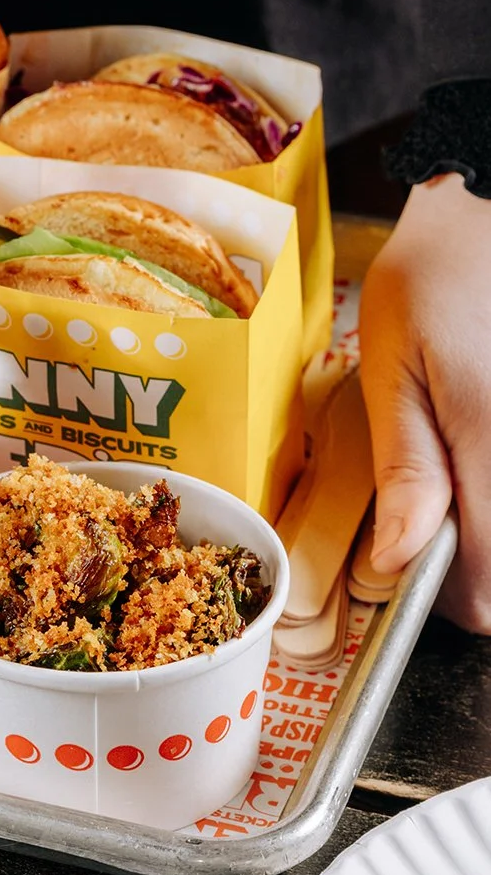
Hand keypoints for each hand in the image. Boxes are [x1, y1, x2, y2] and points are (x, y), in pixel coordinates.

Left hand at [361, 172, 490, 629]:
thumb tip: (398, 561)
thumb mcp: (393, 366)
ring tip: (465, 471)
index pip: (487, 596)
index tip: (412, 555)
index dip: (442, 595)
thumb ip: (407, 467)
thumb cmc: (435, 279)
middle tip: (436, 512)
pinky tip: (481, 443)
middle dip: (478, 566)